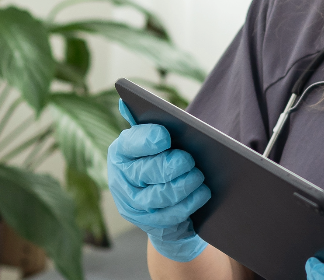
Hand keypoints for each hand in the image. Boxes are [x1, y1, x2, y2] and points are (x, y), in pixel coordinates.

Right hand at [108, 99, 211, 261]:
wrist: (159, 204)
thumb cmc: (159, 162)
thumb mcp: (151, 143)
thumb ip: (145, 125)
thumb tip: (126, 102)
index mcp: (121, 152)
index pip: (130, 143)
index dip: (148, 140)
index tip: (166, 137)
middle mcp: (121, 178)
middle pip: (147, 171)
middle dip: (172, 165)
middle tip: (191, 160)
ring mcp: (132, 203)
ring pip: (160, 195)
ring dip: (184, 185)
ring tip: (199, 176)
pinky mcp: (148, 222)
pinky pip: (170, 215)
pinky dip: (189, 203)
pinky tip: (203, 193)